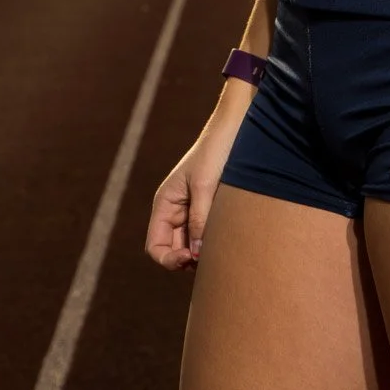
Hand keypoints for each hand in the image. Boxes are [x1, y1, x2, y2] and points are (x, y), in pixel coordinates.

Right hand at [144, 92, 248, 271]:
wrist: (235, 129)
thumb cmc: (215, 152)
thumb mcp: (205, 186)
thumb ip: (199, 220)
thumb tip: (196, 254)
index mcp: (164, 204)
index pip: (155, 246)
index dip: (169, 259)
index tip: (191, 257)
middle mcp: (174, 211)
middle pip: (173, 250)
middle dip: (188, 259)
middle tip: (209, 259)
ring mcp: (192, 211)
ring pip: (191, 246)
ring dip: (201, 252)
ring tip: (219, 249)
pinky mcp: (209, 210)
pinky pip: (205, 235)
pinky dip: (212, 242)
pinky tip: (225, 241)